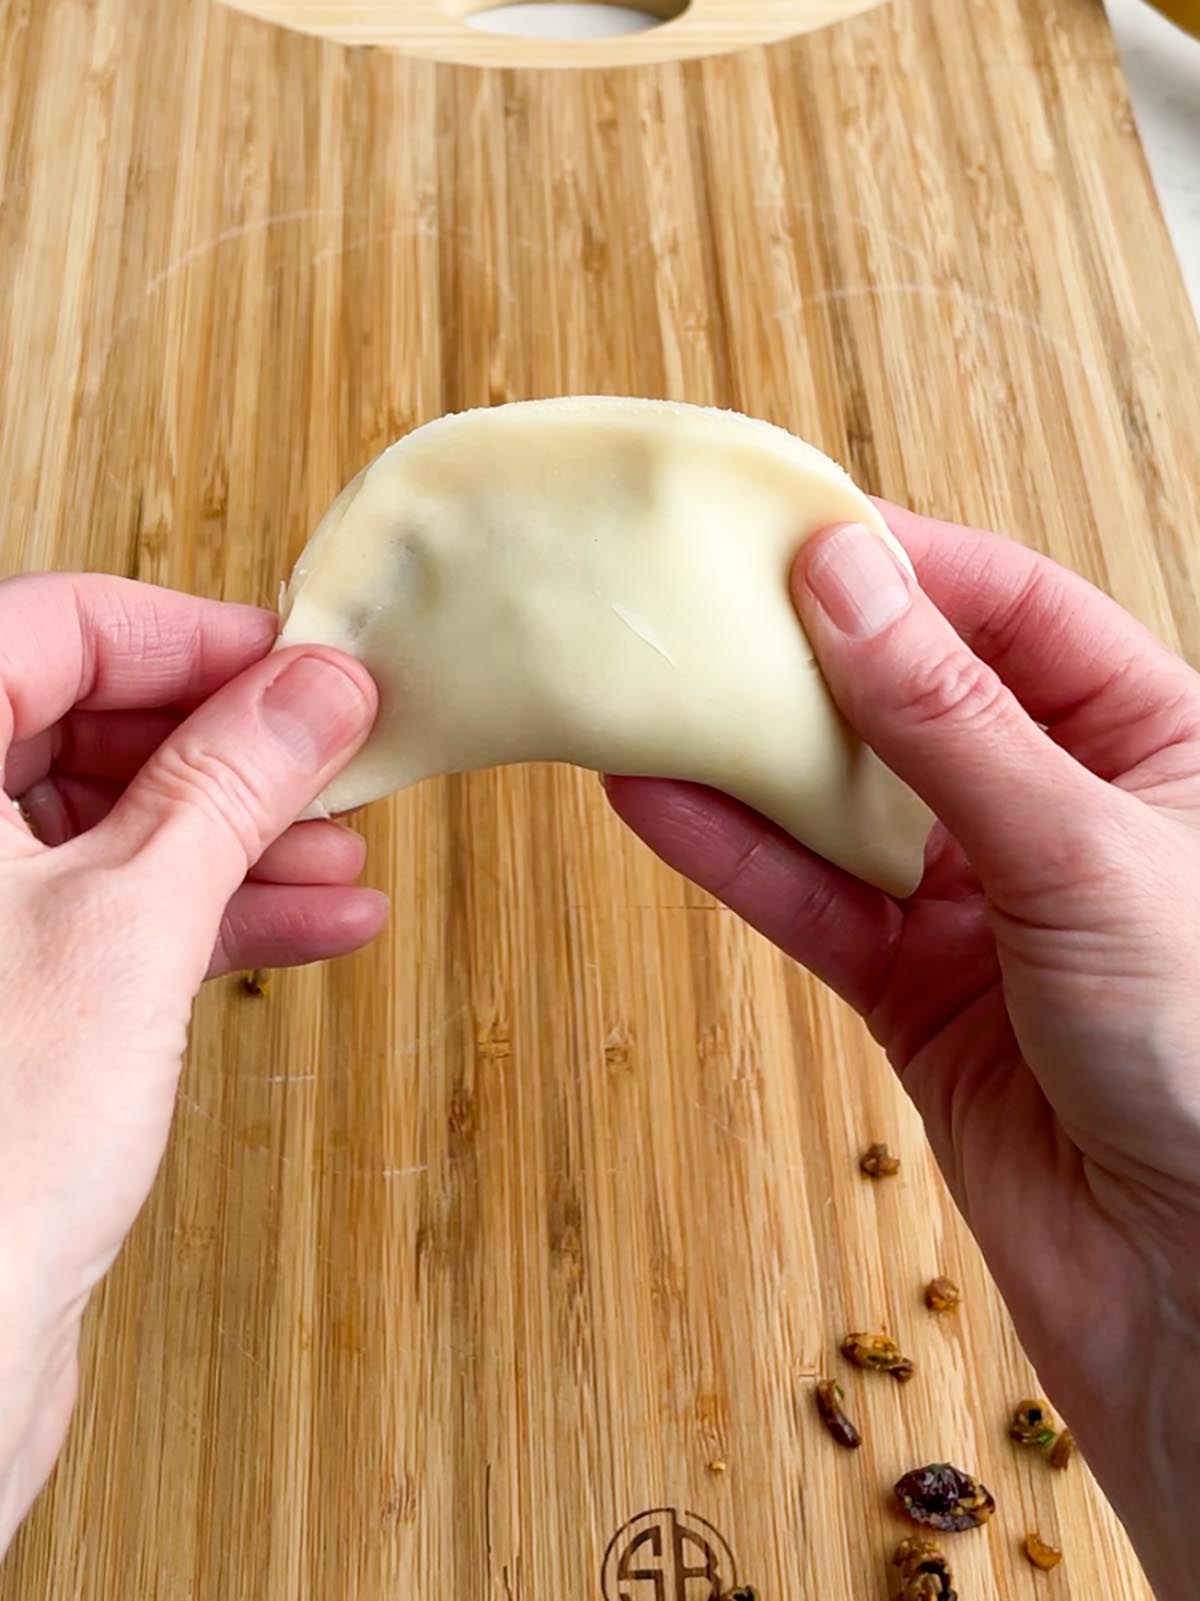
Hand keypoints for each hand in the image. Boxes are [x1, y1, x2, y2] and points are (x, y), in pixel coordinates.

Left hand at [0, 574, 384, 1551]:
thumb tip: (314, 690)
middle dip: (229, 745)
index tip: (299, 660)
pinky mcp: (14, 1006)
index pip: (53, 629)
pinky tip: (315, 924)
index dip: (188, 634)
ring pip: (117, 828)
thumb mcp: (131, 924)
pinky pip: (126, 918)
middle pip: (89, 726)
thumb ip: (227, 786)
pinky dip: (220, 917)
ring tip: (344, 852)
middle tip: (335, 753)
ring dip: (241, 837)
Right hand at [607, 506, 1199, 1599]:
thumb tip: (848, 578)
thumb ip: (953, 721)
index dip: (904, 562)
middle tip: (694, 600)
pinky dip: (738, 857)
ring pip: (845, 802)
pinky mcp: (915, 991)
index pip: (1013, 609)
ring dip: (747, 755)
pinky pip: (814, 903)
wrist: (1195, 1279)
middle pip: (911, 696)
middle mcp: (1062, 809)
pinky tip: (657, 799)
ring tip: (645, 688)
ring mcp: (982, 903)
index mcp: (1153, 741)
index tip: (792, 529)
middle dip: (806, 653)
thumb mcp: (1085, 853)